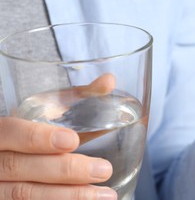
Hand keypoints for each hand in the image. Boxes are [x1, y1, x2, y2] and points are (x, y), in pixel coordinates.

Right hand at [0, 74, 116, 198]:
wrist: (4, 157)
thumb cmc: (29, 133)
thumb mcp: (44, 113)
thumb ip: (75, 98)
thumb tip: (109, 81)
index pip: (8, 132)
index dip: (37, 138)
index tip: (72, 140)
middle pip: (19, 167)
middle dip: (65, 171)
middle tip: (103, 169)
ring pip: (23, 194)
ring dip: (68, 196)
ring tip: (106, 194)